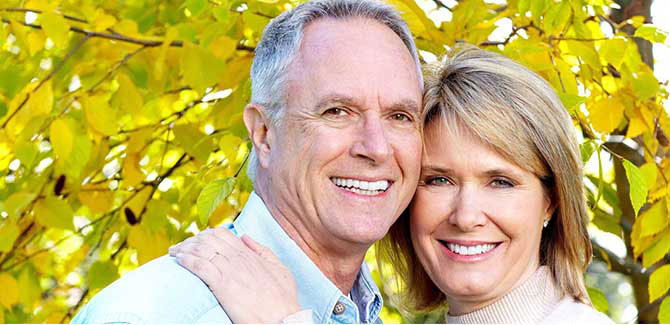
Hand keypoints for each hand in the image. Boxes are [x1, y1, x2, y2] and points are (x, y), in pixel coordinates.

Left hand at [169, 228, 300, 322]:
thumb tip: (245, 237)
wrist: (282, 317)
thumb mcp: (280, 268)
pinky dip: (187, 261)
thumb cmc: (284, 298)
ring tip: (174, 252)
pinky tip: (178, 260)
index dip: (207, 234)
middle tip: (180, 246)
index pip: (223, 235)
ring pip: (202, 250)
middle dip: (192, 240)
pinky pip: (200, 266)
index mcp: (250, 254)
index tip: (197, 239)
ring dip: (185, 248)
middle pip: (209, 239)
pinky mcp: (223, 285)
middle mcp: (238, 258)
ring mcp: (230, 270)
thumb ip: (263, 251)